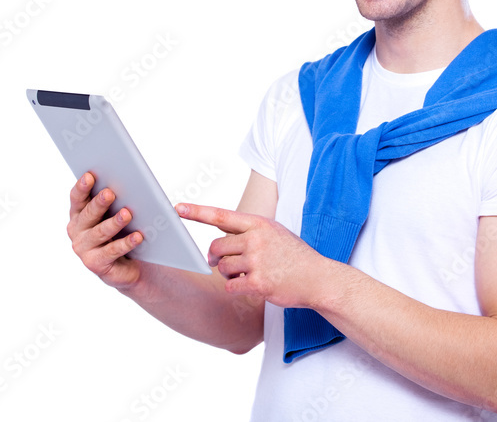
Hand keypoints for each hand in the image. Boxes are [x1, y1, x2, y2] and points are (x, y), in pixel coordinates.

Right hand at [67, 172, 143, 289]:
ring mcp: (84, 248)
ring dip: (114, 223)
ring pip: (100, 232)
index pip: (77, 198)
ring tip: (127, 214)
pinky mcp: (95, 263)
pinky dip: (126, 243)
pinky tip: (138, 236)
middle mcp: (77, 230)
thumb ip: (119, 198)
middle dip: (99, 203)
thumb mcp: (118, 212)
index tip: (90, 175)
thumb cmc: (123, 231)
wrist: (131, 265)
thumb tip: (130, 182)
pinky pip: (112, 251)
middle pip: (88, 214)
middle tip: (110, 193)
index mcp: (79, 213)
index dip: (82, 186)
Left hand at [176, 203, 325, 308]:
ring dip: (228, 274)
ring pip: (222, 267)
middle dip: (215, 257)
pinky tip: (250, 286)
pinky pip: (231, 286)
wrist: (319, 279)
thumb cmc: (295, 256)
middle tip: (220, 262)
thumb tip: (218, 233)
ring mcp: (258, 261)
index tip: (177, 208)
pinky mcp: (259, 282)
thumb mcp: (274, 233)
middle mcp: (256, 239)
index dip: (196, 212)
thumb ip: (247, 231)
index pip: (221, 215)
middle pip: (216, 246)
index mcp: (259, 224)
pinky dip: (235, 288)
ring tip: (245, 275)